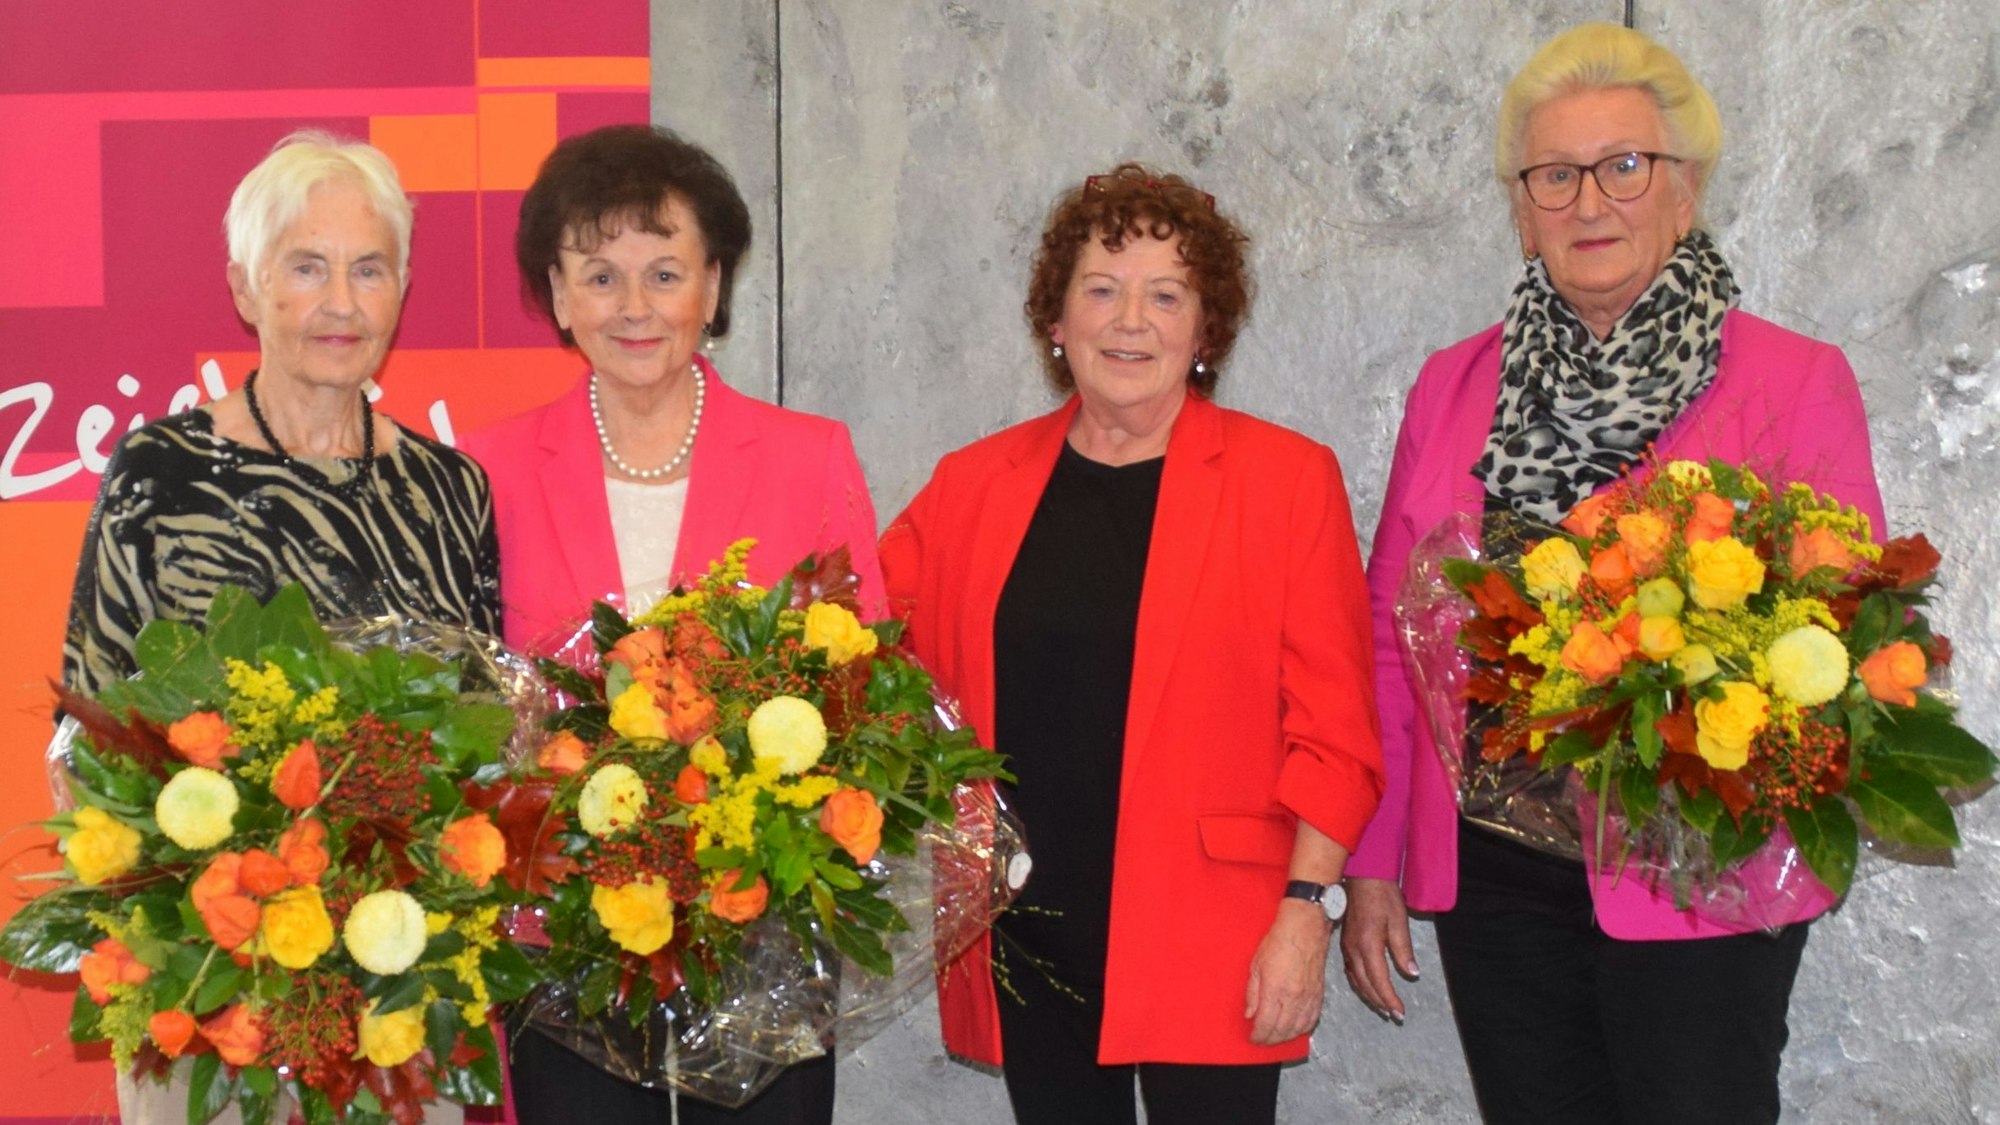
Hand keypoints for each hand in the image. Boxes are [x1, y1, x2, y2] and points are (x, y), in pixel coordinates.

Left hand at [1243, 899, 1331, 1045]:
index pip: (1265, 1023)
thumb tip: (1250, 1014)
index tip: (1253, 1038)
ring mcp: (1308, 997)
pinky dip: (1302, 1030)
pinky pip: (1311, 1020)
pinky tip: (1295, 1030)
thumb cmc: (1279, 941)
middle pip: (1281, 1030)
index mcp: (1274, 989)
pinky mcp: (1318, 994)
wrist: (1305, 928)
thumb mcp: (1256, 965)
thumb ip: (1252, 993)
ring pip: (1297, 1029)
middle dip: (1270, 1040)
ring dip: (1285, 1038)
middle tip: (1262, 1041)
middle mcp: (1293, 997)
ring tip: (1276, 1038)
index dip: (1258, 1035)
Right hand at [1339, 877, 1418, 1022]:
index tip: (1400, 1012)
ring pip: (1355, 980)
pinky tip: (1366, 987)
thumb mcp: (1399, 920)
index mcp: (1368, 945)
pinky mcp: (1345, 943)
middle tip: (1394, 1015)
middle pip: (1365, 984)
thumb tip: (1412, 974)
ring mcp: (1346, 947)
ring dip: (1369, 996)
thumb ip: (1403, 949)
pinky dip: (1359, 984)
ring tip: (1382, 1007)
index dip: (1389, 998)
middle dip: (1380, 1002)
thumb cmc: (1383, 896)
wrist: (1362, 877)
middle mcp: (1354, 950)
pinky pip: (1350, 971)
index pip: (1379, 980)